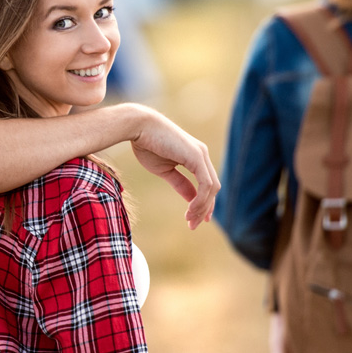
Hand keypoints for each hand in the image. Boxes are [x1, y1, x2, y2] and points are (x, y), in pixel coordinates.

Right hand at [128, 105, 219, 228]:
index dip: (204, 203)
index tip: (197, 219)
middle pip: (212, 188)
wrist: (138, 127)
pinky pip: (205, 184)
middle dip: (205, 209)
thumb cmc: (146, 145)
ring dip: (202, 207)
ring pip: (211, 188)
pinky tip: (190, 210)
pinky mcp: (196, 156)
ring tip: (190, 220)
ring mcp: (201, 155)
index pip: (207, 184)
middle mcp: (201, 155)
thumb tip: (191, 199)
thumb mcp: (165, 170)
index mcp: (195, 157)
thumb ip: (180, 183)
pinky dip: (200, 200)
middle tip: (193, 225)